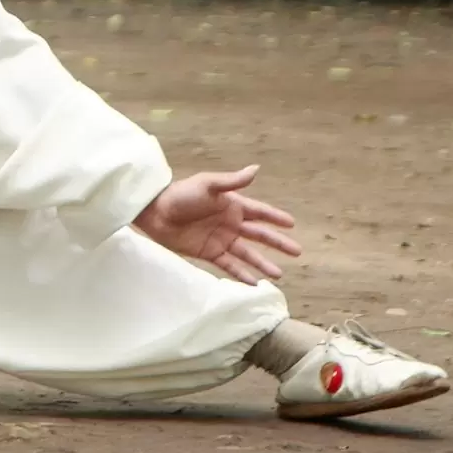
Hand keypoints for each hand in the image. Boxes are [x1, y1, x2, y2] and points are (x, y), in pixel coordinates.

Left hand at [130, 165, 300, 284]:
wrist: (155, 212)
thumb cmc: (181, 195)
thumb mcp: (208, 185)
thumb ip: (232, 181)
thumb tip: (256, 169)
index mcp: (231, 204)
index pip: (259, 212)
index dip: (275, 217)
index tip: (292, 224)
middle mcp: (229, 223)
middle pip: (259, 235)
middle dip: (278, 243)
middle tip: (297, 252)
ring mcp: (220, 239)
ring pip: (247, 254)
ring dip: (263, 264)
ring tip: (279, 275)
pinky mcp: (208, 253)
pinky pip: (229, 266)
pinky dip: (241, 274)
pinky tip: (254, 283)